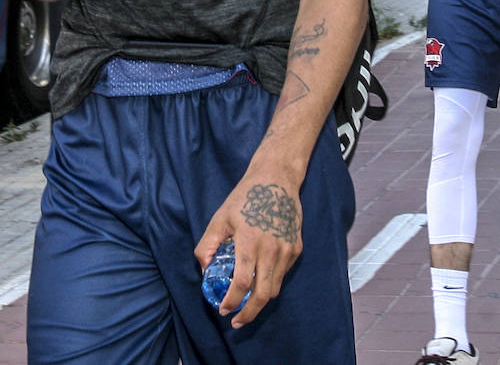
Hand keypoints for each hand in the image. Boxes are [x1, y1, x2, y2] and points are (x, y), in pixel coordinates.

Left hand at [195, 166, 303, 326]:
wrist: (277, 179)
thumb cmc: (245, 197)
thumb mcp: (220, 218)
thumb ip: (207, 245)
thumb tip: (203, 269)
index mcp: (250, 243)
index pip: (242, 284)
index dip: (232, 301)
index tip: (223, 310)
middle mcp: (272, 250)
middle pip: (263, 294)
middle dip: (249, 313)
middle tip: (236, 321)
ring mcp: (287, 250)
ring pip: (275, 287)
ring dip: (260, 301)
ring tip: (247, 306)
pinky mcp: (296, 247)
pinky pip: (283, 273)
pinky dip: (271, 282)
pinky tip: (260, 279)